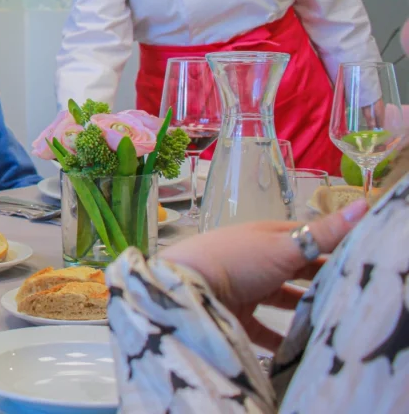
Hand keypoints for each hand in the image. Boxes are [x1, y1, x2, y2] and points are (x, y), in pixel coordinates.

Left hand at [159, 199, 367, 349]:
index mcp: (265, 236)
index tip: (356, 257)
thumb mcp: (285, 246)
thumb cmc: (237, 260)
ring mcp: (242, 286)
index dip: (329, 244)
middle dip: (318, 278)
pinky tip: (297, 348)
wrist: (186, 289)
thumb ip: (324, 234)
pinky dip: (279, 337)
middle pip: (293, 268)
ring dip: (301, 307)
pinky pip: (262, 328)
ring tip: (330, 320)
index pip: (303, 236)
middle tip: (348, 292)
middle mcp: (253, 258)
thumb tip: (365, 204)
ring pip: (279, 297)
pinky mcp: (233, 314)